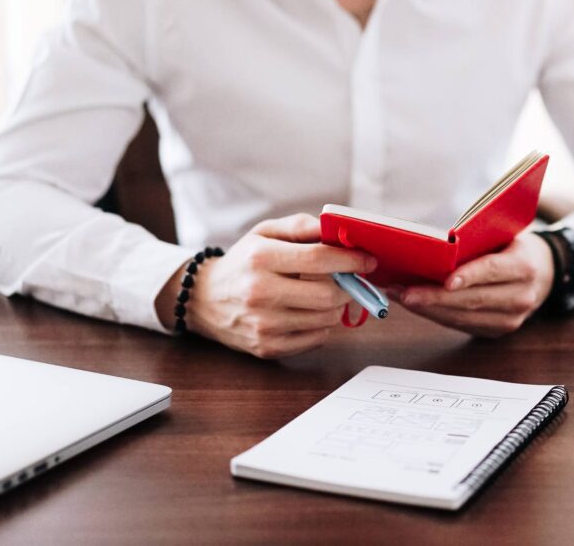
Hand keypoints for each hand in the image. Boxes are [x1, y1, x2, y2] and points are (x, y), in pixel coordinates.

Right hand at [156, 214, 375, 358]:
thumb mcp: (264, 233)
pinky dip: (322, 326)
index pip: (319, 259)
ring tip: (328, 293)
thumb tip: (334, 228)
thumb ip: (300, 226)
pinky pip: (315, 339)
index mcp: (261, 259)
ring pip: (325, 319)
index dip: (351, 260)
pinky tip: (310, 312)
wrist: (204, 300)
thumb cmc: (243, 262)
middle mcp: (260, 293)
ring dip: (337, 306)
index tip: (369, 260)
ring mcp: (263, 325)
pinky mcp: (267, 347)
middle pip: (328, 295)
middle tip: (354, 280)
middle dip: (350, 287)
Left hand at [389, 231, 553, 337]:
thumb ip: (478, 244)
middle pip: (473, 300)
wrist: (545, 274)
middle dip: (434, 297)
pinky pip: (461, 325)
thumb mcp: (505, 236)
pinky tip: (416, 305)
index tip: (445, 281)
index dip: (469, 276)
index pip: (493, 270)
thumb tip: (434, 250)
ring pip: (463, 317)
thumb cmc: (514, 248)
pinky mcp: (497, 331)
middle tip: (404, 292)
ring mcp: (510, 320)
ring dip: (428, 309)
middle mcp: (520, 297)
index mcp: (524, 267)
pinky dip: (436, 315)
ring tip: (400, 296)